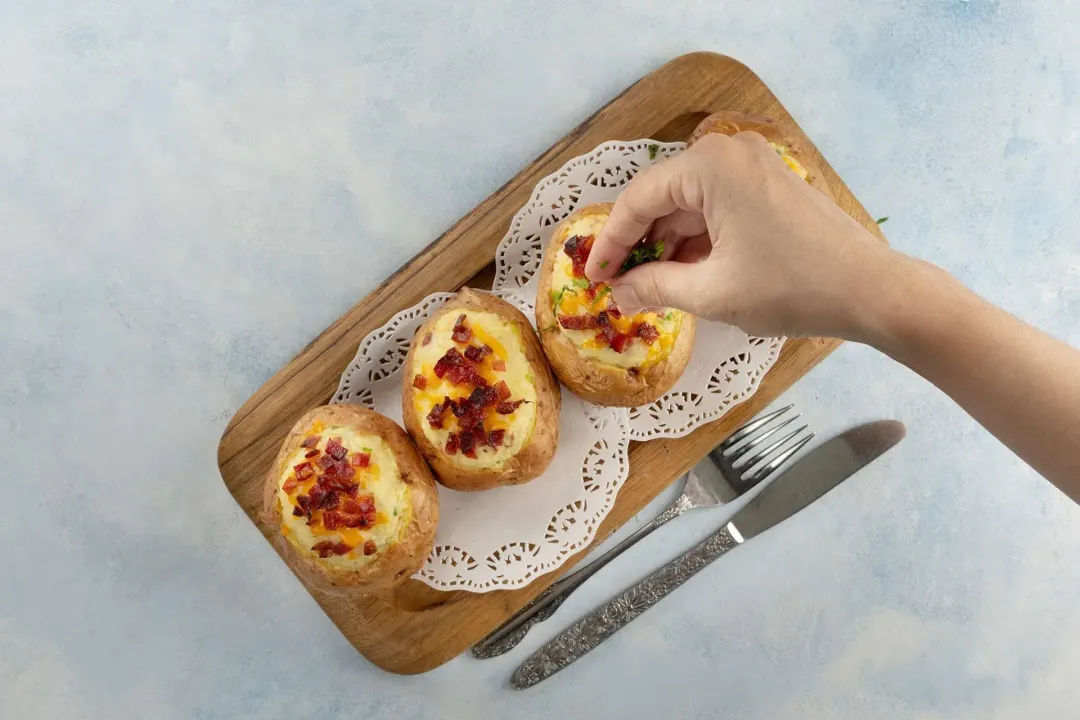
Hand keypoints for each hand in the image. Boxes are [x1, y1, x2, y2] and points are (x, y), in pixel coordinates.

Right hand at [584, 131, 909, 340]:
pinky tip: (685, 273)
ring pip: (690, 204)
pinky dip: (697, 239)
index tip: (593, 277)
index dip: (610, 242)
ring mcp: (754, 166)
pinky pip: (718, 207)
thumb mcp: (711, 293)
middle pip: (663, 197)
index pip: (638, 199)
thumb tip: (619, 292)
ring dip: (667, 243)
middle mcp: (729, 153)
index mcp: (710, 167)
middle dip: (639, 242)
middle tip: (617, 283)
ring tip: (648, 286)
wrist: (871, 290)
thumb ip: (654, 287)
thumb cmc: (790, 288)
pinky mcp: (771, 185)